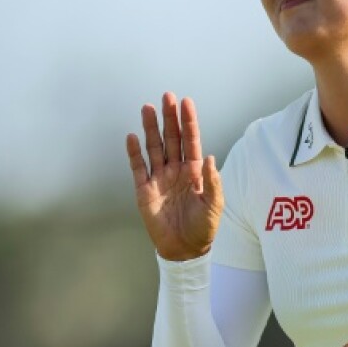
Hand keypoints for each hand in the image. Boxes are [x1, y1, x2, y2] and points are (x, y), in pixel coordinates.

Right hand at [126, 93, 222, 261]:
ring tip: (147, 108)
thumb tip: (210, 157)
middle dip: (169, 118)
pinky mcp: (144, 191)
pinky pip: (138, 168)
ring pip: (154, 148)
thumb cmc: (203, 228)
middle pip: (171, 139)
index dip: (188, 122)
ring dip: (151, 129)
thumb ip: (212, 181)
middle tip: (167, 97)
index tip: (186, 102)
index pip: (191, 141)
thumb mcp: (214, 205)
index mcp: (194, 171)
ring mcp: (159, 178)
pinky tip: (133, 137)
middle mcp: (176, 170)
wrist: (184, 250)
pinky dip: (134, 153)